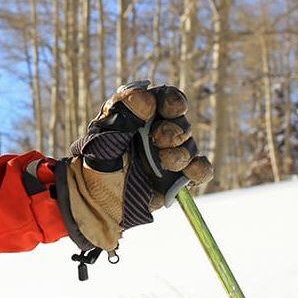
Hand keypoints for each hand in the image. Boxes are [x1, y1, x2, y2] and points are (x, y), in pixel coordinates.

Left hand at [56, 81, 213, 261]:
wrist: (96, 199)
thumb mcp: (103, 133)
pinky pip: (201, 170)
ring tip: (164, 161)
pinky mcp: (178, 179)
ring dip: (180, 153)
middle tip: (158, 140)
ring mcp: (170, 155)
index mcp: (141, 115)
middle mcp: (158, 132)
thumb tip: (146, 97)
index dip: (172, 101)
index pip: (166, 99)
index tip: (168, 109)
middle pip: (181, 124)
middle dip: (173, 131)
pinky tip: (187, 172)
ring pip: (190, 147)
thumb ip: (123, 113)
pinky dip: (199, 169)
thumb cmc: (97, 162)